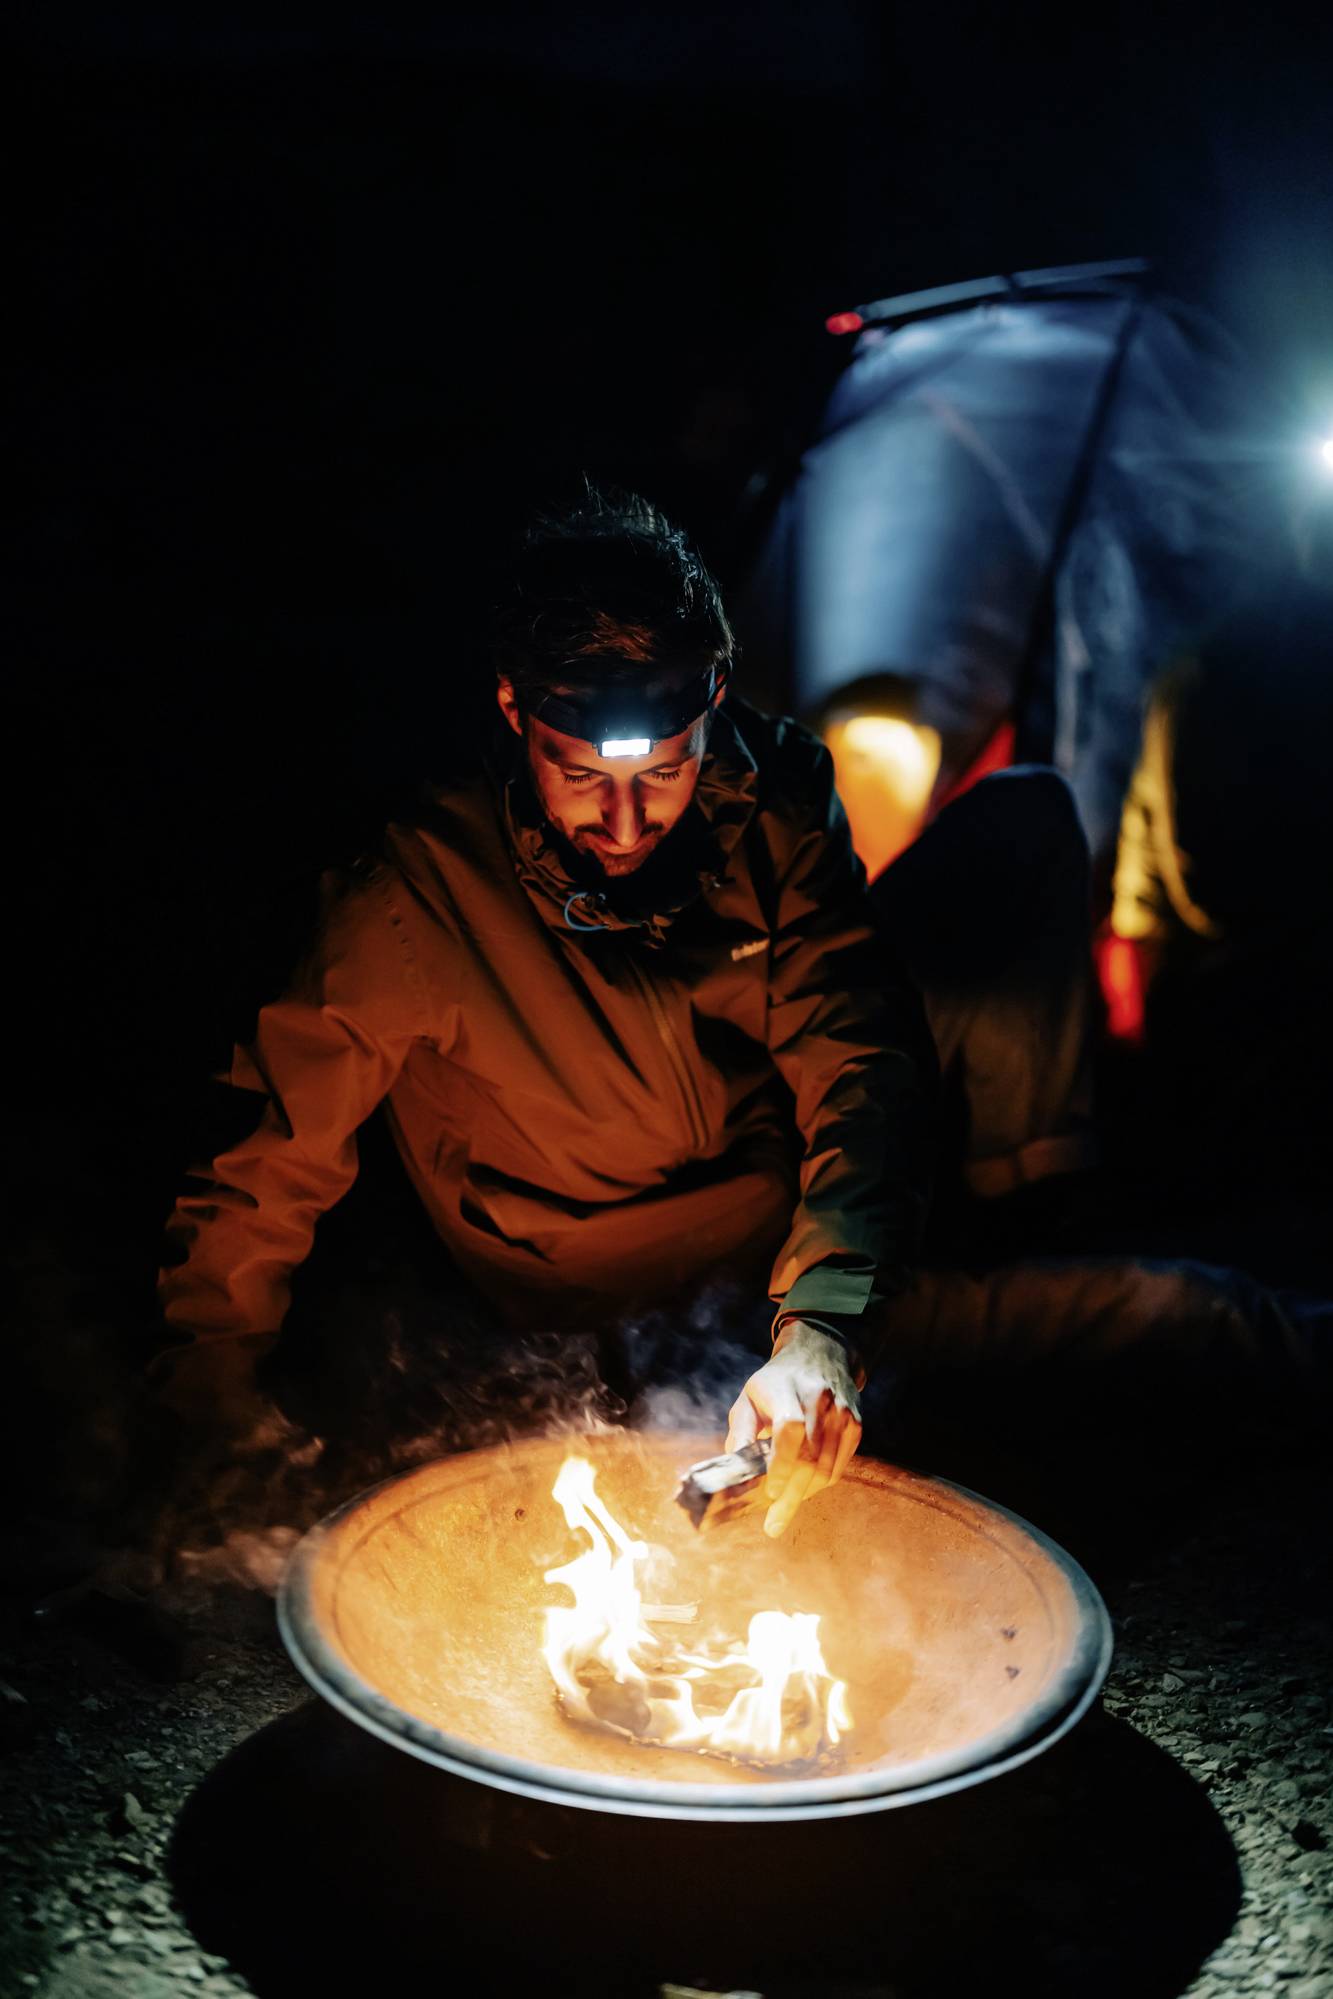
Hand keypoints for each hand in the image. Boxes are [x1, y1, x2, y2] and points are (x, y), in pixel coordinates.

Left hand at [726, 1319, 862, 1537]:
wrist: (821, 1353)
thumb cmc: (776, 1382)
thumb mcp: (749, 1397)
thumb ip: (740, 1433)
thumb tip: (734, 1472)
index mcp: (788, 1389)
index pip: (790, 1430)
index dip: (781, 1465)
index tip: (768, 1491)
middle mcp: (820, 1400)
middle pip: (810, 1457)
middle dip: (790, 1497)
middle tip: (773, 1525)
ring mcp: (842, 1414)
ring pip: (826, 1468)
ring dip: (803, 1495)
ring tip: (782, 1512)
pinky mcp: (855, 1426)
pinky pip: (838, 1467)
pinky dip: (818, 1485)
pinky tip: (802, 1491)